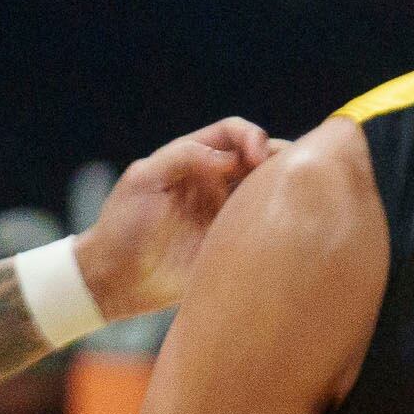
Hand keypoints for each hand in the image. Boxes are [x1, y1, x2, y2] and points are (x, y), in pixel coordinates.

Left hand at [76, 117, 279, 322]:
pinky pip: (263, 232)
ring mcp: (226, 215)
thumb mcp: (144, 179)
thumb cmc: (121, 226)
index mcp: (194, 159)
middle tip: (290, 176)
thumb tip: (230, 158)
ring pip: (267, 194)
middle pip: (260, 160)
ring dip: (284, 193)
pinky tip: (288, 231)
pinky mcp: (233, 247)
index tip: (254, 156)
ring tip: (298, 200)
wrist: (115, 280)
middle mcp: (216, 183)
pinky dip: (281, 227)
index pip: (233, 134)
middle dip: (280, 160)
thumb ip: (184, 157)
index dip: (251, 137)